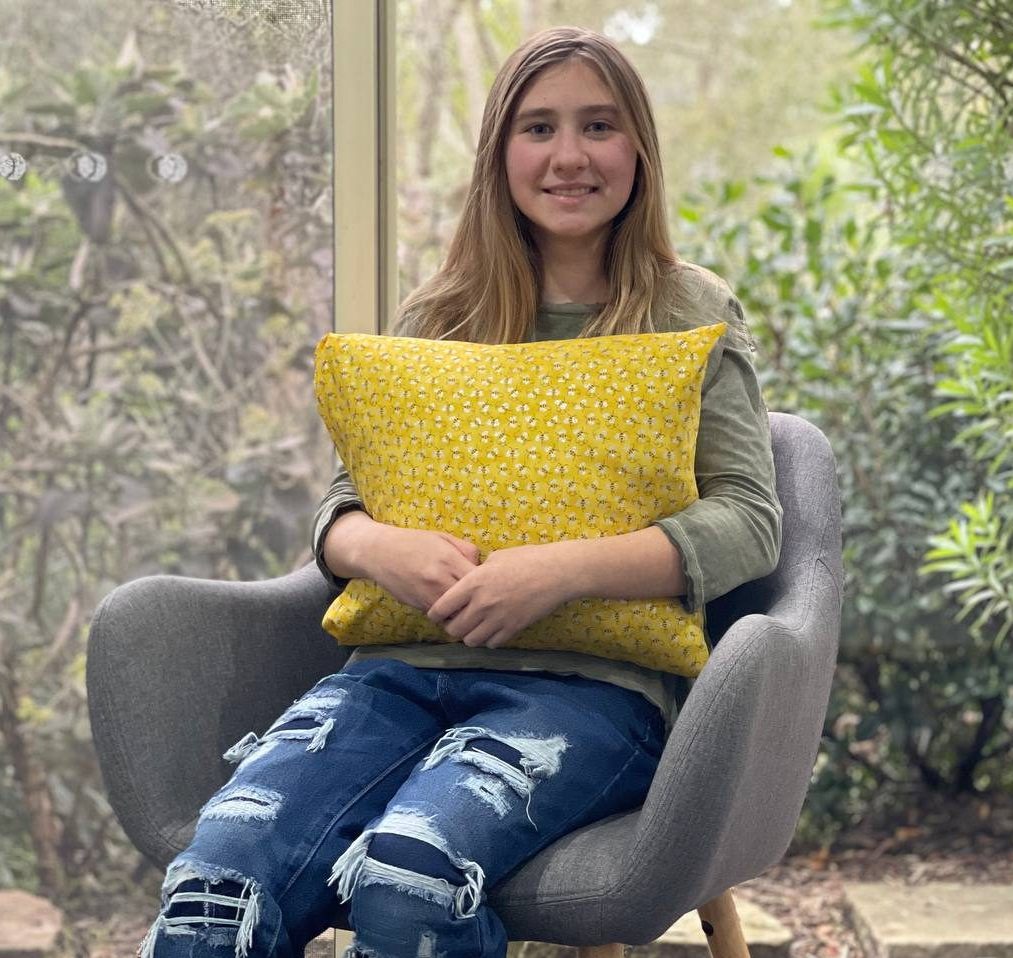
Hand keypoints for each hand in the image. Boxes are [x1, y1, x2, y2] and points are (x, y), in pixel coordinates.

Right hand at [362, 526, 482, 614]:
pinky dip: (449, 616)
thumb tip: (483, 565)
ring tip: (471, 610)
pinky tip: (453, 611)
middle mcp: (439, 579)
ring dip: (465, 614)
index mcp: (449, 559)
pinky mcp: (419, 606)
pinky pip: (441, 617)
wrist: (379, 552)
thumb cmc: (414, 542)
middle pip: (470, 601)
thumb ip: (466, 549)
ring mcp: (428, 595)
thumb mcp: (443, 537)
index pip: (478, 580)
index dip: (488, 584)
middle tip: (485, 602)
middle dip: (479, 603)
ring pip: (456, 614)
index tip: (490, 584)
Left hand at [426, 543, 570, 648]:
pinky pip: (491, 643)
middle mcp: (482, 604)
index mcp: (473, 583)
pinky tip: (492, 629)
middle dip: (451, 627)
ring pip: (471, 641)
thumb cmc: (526, 559)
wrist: (556, 572)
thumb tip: (467, 583)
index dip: (435, 613)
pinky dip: (488, 639)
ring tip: (474, 627)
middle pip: (454, 630)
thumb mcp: (495, 559)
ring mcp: (498, 619)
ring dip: (469, 636)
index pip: (441, 608)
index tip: (437, 613)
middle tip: (456, 621)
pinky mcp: (513, 629)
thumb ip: (476, 574)